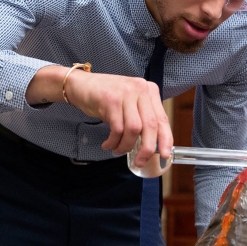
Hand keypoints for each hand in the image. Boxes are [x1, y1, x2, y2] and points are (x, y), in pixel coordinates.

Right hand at [25, 66, 171, 163]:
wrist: (81, 84)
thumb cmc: (107, 97)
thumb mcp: (130, 103)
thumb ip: (142, 118)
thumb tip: (151, 144)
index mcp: (149, 91)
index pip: (162, 118)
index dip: (166, 139)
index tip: (165, 154)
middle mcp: (140, 89)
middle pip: (150, 125)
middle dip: (146, 148)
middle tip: (140, 161)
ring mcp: (126, 93)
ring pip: (134, 129)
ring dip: (126, 145)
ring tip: (117, 150)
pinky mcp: (111, 100)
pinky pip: (117, 129)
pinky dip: (113, 141)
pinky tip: (108, 144)